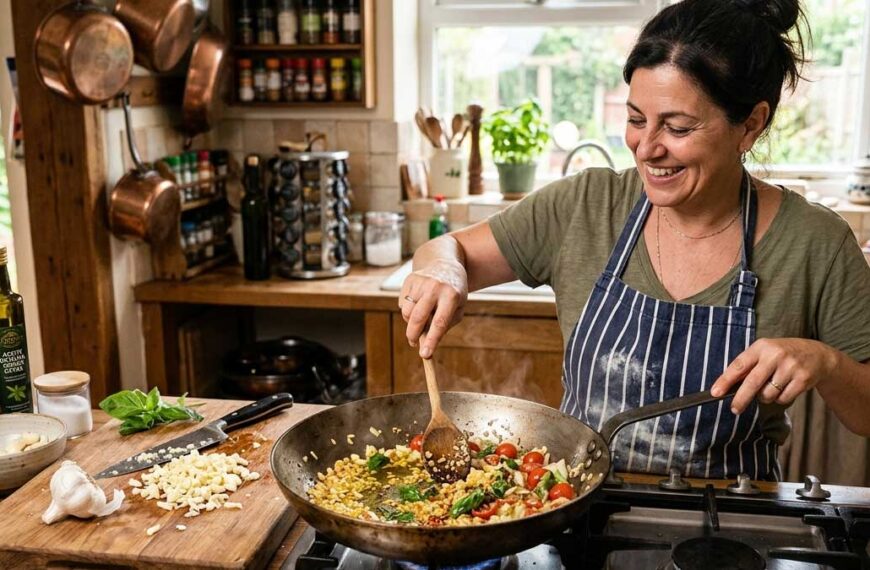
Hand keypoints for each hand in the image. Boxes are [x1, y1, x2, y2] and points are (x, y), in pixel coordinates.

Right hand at [399, 259, 467, 358]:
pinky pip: (402, 304)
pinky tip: (418, 303)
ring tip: (421, 319)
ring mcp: (420, 282)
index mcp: (452, 295)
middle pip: (418, 318)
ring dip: (411, 323)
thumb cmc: (454, 293)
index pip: (439, 323)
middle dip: (413, 336)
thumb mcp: (458, 309)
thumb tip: (425, 343)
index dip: (431, 341)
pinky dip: (408, 310)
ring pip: (408, 313)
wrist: (445, 264)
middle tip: (414, 344)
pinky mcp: (409, 280)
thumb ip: (444, 326)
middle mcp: (435, 287)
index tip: (425, 355)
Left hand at [710, 338, 837, 413]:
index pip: (739, 365)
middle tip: (734, 409)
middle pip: (753, 382)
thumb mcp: (764, 352)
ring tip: (772, 386)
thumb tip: (727, 386)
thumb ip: (748, 366)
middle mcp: (775, 355)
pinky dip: (780, 398)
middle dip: (741, 399)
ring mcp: (790, 367)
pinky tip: (785, 388)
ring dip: (765, 397)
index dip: (725, 380)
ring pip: (768, 394)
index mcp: (761, 347)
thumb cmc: (782, 355)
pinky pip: (783, 398)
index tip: (715, 393)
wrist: (817, 354)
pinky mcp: (803, 379)